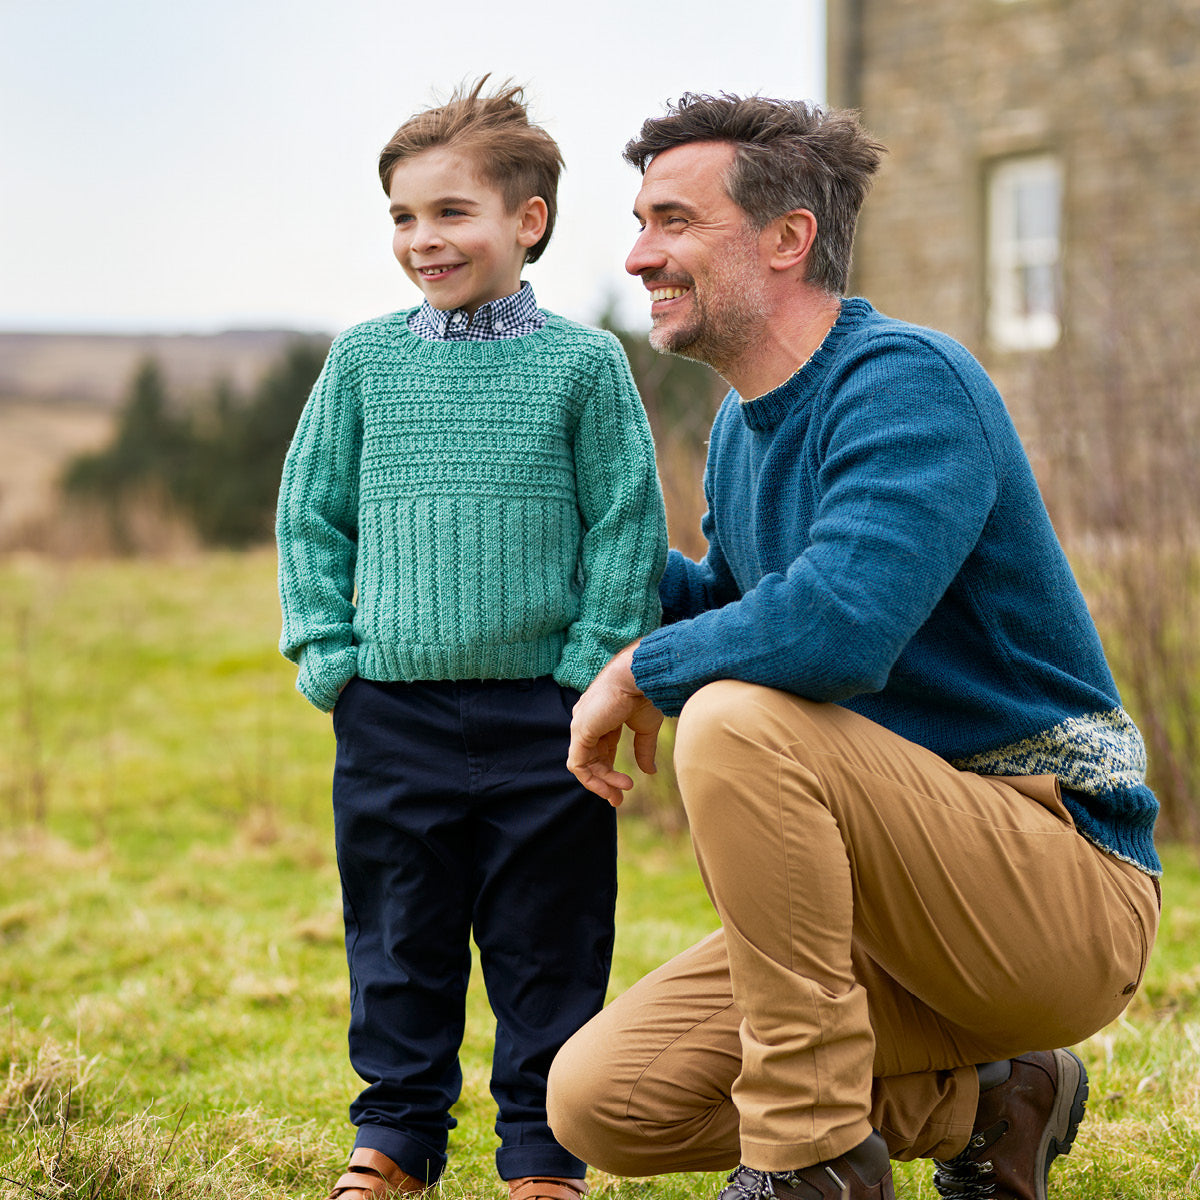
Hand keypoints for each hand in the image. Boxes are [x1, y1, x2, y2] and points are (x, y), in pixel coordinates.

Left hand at [568, 642, 663, 805]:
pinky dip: (593, 779)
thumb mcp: (646, 728)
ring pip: (585, 765)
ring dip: (602, 783)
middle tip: (620, 799)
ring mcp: (581, 726)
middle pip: (592, 760)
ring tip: (623, 791)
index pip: (601, 751)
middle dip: (606, 782)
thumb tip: (649, 771)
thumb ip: (644, 749)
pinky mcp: (580, 732)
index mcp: (602, 719)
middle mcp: (588, 722)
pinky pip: (578, 764)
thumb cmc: (644, 694)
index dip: (611, 771)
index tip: (627, 787)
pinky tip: (612, 785)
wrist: (638, 678)